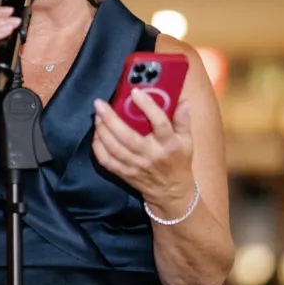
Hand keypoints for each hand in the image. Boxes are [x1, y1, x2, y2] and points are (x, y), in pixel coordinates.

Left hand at [92, 90, 195, 209]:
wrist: (171, 192)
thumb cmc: (178, 162)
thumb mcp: (187, 141)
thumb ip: (183, 120)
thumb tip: (184, 102)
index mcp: (168, 145)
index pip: (160, 124)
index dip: (148, 107)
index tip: (135, 92)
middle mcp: (150, 155)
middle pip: (127, 137)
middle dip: (110, 119)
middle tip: (100, 103)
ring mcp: (135, 166)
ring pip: (114, 148)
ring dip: (102, 131)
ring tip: (97, 115)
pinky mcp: (124, 173)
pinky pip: (107, 161)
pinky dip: (98, 148)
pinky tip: (96, 135)